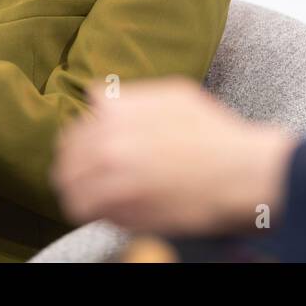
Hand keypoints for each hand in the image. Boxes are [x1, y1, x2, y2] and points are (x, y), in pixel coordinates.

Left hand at [51, 77, 299, 236]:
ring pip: (69, 186)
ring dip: (76, 187)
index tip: (90, 148)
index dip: (81, 139)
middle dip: (74, 163)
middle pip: (65, 157)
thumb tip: (95, 95)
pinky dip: (89, 210)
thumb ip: (130, 96)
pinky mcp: (123, 211)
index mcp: (116, 112)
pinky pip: (85, 211)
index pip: (75, 127)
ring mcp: (113, 179)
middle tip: (87, 171)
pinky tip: (103, 207)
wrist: (240, 172)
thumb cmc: (214, 132)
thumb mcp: (174, 94)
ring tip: (90, 191)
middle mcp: (108, 144)